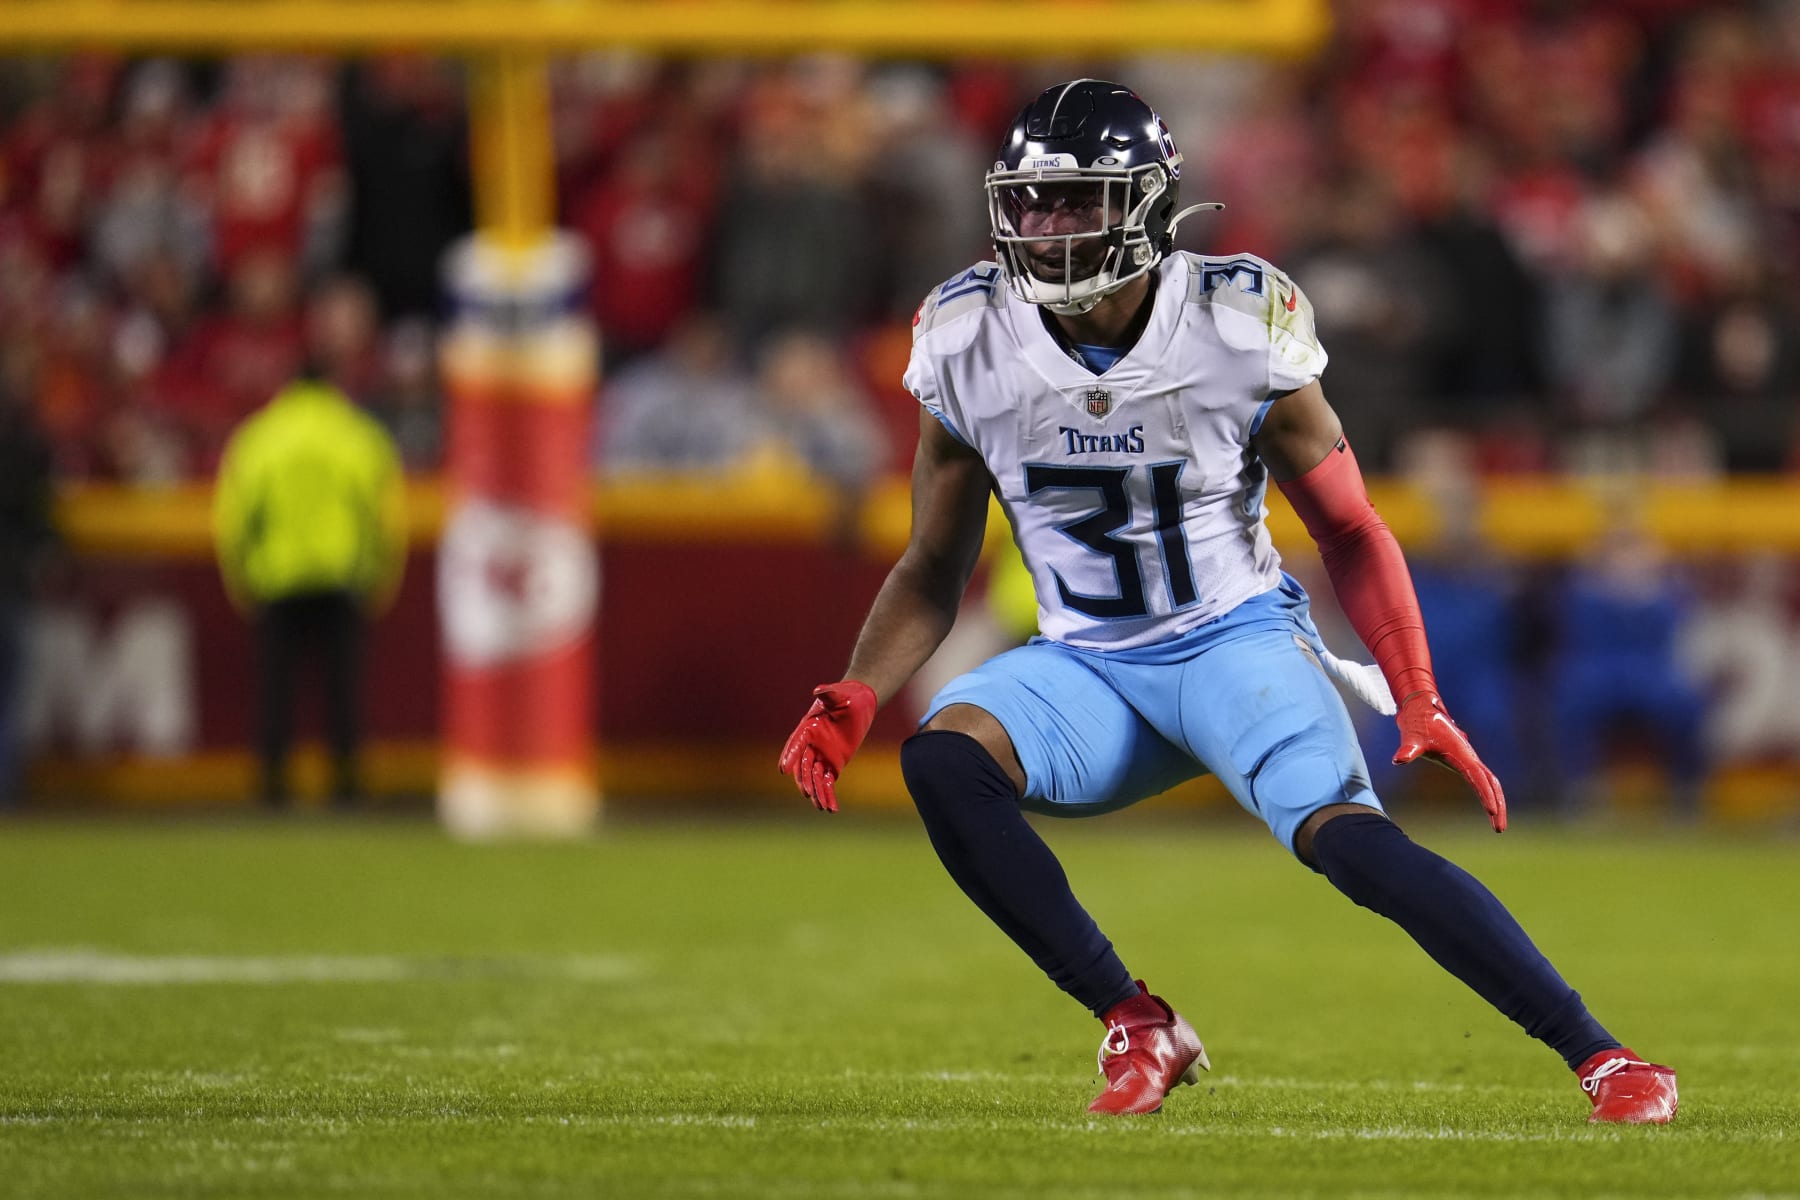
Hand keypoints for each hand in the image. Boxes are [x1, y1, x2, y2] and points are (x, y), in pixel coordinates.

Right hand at [777, 681, 877, 812]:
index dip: (789, 756)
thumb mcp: (840, 693)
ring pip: (813, 778)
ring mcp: (821, 756)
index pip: (796, 743)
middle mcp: (811, 744)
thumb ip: (829, 692)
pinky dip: (828, 795)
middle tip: (808, 792)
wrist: (859, 702)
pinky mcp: (833, 765)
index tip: (783, 769)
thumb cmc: (847, 696)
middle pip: (802, 766)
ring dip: (816, 792)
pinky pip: (827, 782)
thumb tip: (819, 690)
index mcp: (808, 728)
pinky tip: (831, 808)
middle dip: (804, 780)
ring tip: (820, 806)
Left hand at [1392, 692, 1506, 831]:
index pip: (1477, 777)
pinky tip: (1491, 809)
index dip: (1485, 794)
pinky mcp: (1465, 761)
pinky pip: (1483, 780)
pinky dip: (1490, 794)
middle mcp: (1469, 756)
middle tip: (1499, 830)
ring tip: (1498, 827)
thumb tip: (1399, 759)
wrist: (1422, 709)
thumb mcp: (1411, 737)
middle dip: (1498, 805)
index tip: (1491, 812)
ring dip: (1497, 802)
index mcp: (1460, 753)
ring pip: (1491, 782)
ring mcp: (1469, 759)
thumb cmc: (1417, 723)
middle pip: (1492, 783)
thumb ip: (1408, 749)